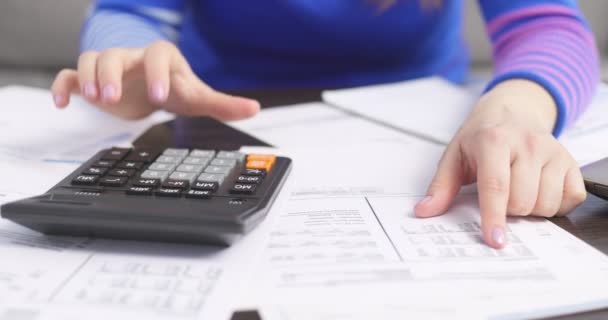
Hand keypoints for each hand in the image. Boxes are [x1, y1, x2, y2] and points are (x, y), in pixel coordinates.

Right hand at [51, 41, 259, 119]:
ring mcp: (110, 67)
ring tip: (97, 100)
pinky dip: (63, 86)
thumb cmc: (175, 88)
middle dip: (112, 74)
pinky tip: (63, 103)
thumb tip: (254, 109)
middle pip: (115, 54)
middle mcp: (132, 58)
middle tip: (112, 98)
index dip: (157, 73)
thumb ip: (224, 103)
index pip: (157, 55)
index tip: (160, 96)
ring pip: (91, 60)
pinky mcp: (91, 80)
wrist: (153, 87)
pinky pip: (69, 75)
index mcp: (161, 58)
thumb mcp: (198, 97)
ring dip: (90, 77)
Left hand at [414, 79, 585, 248]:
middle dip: (507, 210)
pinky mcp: (571, 161)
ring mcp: (553, 151)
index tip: (494, 240)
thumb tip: (424, 211)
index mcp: (494, 141)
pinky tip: (539, 190)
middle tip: (498, 193)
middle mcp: (528, 144)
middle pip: (522, 202)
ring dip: (530, 209)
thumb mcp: (454, 156)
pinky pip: (570, 199)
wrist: (512, 111)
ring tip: (517, 189)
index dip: (494, 217)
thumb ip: (440, 186)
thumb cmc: (481, 137)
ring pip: (546, 204)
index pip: (495, 186)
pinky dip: (555, 205)